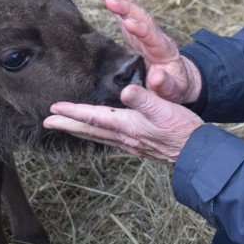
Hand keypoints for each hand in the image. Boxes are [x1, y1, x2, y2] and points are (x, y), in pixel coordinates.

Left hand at [44, 84, 203, 164]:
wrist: (197, 153)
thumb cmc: (182, 130)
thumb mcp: (165, 109)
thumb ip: (144, 99)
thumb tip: (126, 91)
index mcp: (127, 126)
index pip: (93, 117)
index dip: (72, 112)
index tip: (53, 110)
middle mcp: (124, 137)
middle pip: (89, 129)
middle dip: (67, 125)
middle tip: (47, 122)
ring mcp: (130, 143)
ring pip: (97, 135)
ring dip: (79, 129)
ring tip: (64, 125)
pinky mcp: (138, 145)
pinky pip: (108, 139)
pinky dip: (96, 133)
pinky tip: (98, 132)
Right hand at [97, 0, 200, 103]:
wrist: (175, 81)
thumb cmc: (173, 88)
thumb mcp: (173, 92)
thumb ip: (165, 85)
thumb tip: (156, 77)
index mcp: (165, 51)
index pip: (153, 38)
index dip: (141, 30)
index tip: (129, 24)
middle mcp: (154, 36)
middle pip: (141, 18)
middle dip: (127, 7)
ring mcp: (142, 32)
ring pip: (131, 11)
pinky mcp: (132, 32)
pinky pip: (122, 14)